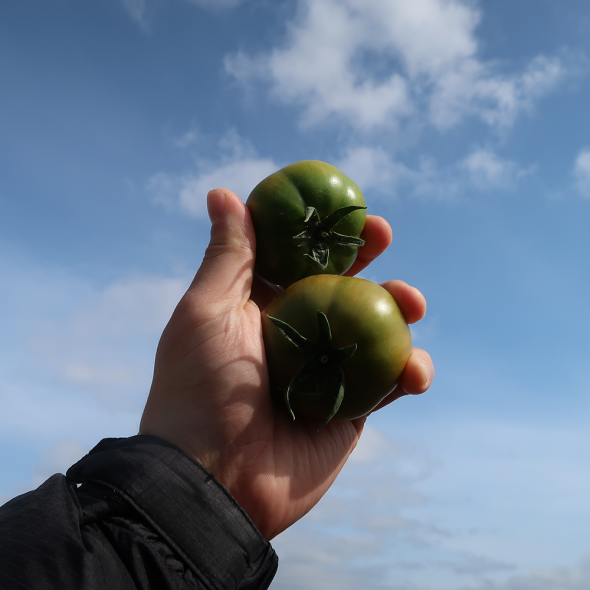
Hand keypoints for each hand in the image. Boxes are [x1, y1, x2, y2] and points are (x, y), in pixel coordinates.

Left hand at [139, 189, 433, 539]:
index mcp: (262, 307)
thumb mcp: (207, 311)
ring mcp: (328, 372)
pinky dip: (410, 371)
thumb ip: (227, 255)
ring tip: (410, 302)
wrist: (215, 479)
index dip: (323, 231)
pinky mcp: (352, 410)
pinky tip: (413, 368)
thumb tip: (222, 193)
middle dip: (366, 259)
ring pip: (375, 330)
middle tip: (383, 236)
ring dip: (399, 311)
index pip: (300, 258)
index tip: (343, 208)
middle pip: (342, 287)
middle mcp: (297, 335)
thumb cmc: (201, 388)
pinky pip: (389, 383)